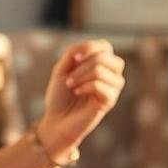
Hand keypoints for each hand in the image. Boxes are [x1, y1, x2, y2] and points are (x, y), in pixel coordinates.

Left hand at [35, 39, 124, 159]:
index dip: (90, 47)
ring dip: (82, 75)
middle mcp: (111, 75)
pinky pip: (100, 85)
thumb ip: (73, 52)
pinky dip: (85, 86)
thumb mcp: (62, 69)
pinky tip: (77, 92)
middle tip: (70, 78)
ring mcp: (112, 89)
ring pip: (102, 70)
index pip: (105, 46)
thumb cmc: (59, 96)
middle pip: (107, 57)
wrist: (56, 121)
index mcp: (101, 65)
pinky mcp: (109, 102)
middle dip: (85, 63)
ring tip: (72, 86)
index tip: (73, 58)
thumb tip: (86, 47)